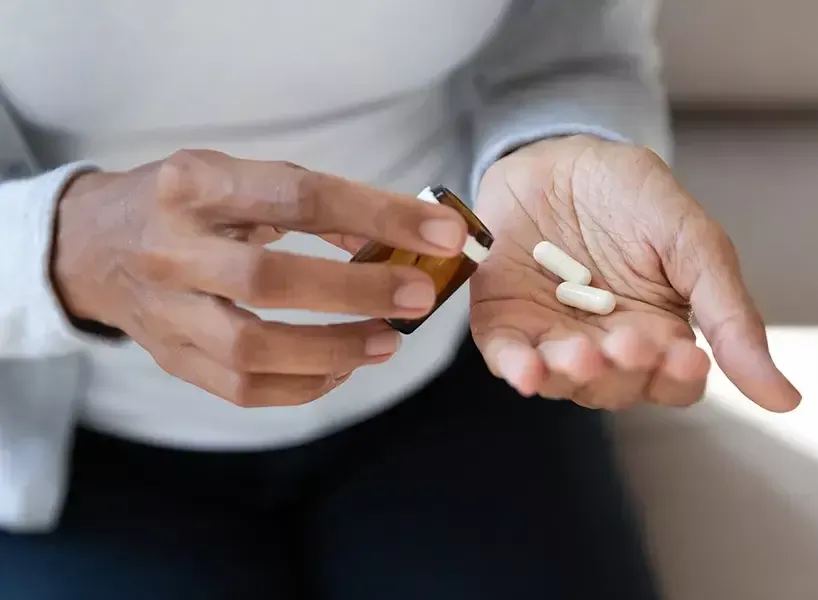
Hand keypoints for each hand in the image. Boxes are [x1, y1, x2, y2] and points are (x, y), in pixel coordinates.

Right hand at [53, 150, 467, 406]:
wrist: (91, 245)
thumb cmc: (182, 204)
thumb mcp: (235, 176)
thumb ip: (308, 200)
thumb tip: (392, 237)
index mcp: (195, 185)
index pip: (297, 196)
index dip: (377, 214)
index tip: (442, 230)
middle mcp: (172, 249)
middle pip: (269, 281)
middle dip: (358, 292)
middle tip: (419, 297)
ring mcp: (165, 311)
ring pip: (252, 349)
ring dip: (335, 351)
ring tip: (390, 341)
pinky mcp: (169, 357)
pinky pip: (241, 390)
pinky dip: (303, 387)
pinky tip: (342, 370)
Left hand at [470, 136, 799, 411]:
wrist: (558, 156)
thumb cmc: (632, 197)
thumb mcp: (691, 241)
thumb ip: (729, 313)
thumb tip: (787, 402)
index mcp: (659, 335)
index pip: (674, 382)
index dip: (678, 377)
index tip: (687, 356)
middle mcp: (605, 347)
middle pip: (617, 388)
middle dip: (622, 372)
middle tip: (626, 342)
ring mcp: (552, 338)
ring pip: (563, 380)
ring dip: (571, 374)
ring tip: (579, 355)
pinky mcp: (505, 324)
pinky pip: (508, 357)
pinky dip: (516, 368)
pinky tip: (526, 370)